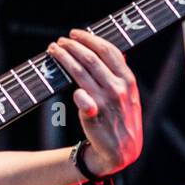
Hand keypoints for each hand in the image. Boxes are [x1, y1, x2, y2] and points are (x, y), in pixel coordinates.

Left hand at [48, 28, 142, 176]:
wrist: (121, 151)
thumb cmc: (122, 120)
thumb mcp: (130, 96)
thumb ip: (122, 75)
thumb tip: (117, 52)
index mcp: (128, 80)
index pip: (108, 50)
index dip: (90, 39)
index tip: (76, 33)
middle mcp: (118, 88)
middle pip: (92, 58)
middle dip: (73, 46)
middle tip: (60, 41)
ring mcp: (105, 101)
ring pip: (81, 72)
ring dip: (65, 58)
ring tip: (53, 50)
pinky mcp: (93, 115)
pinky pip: (80, 98)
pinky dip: (74, 91)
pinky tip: (64, 82)